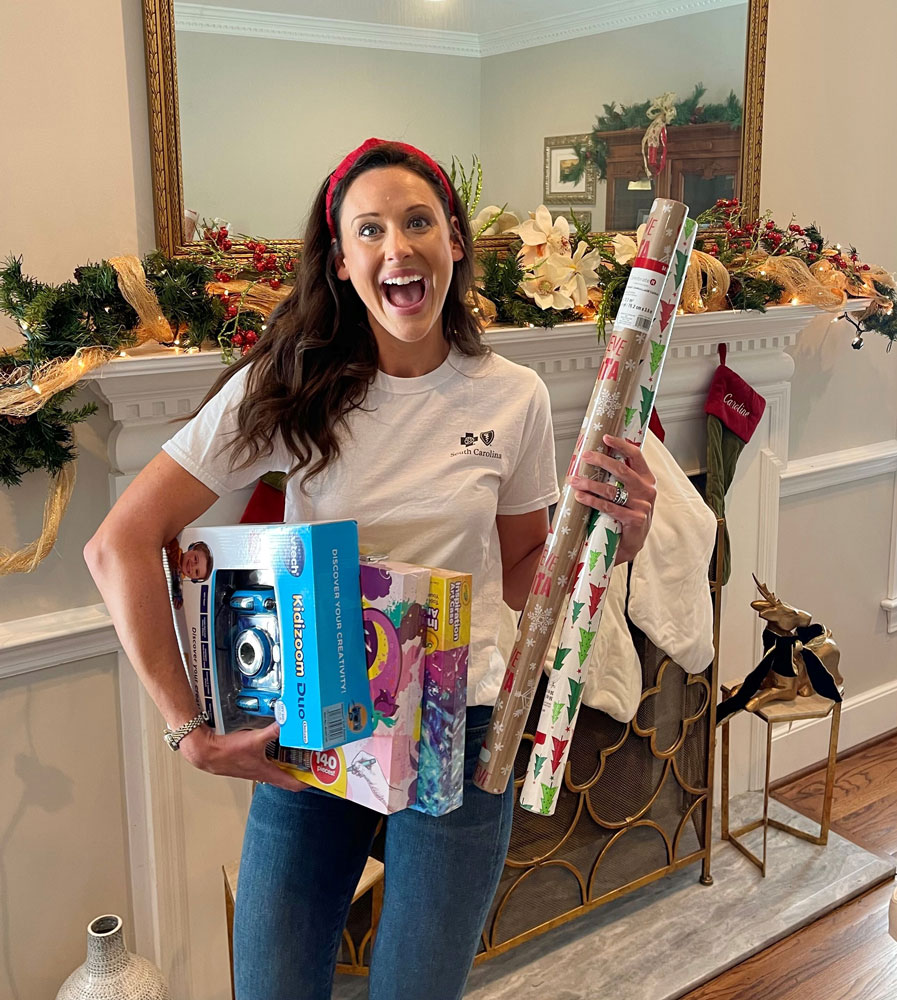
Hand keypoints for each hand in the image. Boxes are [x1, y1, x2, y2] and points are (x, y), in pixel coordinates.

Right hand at [179, 721, 306, 791]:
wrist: (206, 753)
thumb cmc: (227, 752)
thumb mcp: (255, 739)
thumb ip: (272, 731)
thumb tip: (287, 722)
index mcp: (267, 772)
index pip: (293, 784)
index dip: (307, 782)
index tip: (319, 777)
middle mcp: (262, 773)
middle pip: (287, 777)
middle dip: (301, 770)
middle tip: (313, 760)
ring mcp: (255, 769)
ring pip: (277, 769)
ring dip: (288, 763)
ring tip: (299, 751)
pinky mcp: (248, 762)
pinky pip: (267, 762)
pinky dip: (275, 756)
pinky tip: (276, 745)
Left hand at [566, 434, 656, 563]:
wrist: (631, 545)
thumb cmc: (626, 516)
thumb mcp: (628, 494)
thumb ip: (620, 479)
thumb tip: (595, 459)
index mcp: (647, 480)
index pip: (637, 456)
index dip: (621, 445)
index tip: (606, 437)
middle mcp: (648, 491)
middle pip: (622, 470)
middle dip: (600, 460)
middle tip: (585, 456)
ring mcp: (643, 506)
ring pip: (612, 489)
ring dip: (590, 483)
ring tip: (574, 480)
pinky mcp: (635, 520)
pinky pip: (609, 507)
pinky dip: (592, 500)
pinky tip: (580, 496)